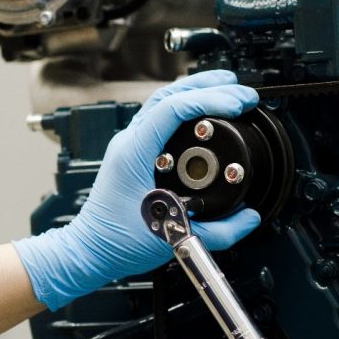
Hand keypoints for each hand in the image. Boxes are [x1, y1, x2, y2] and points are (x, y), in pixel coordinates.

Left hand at [14, 70, 261, 310]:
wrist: (89, 251)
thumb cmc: (115, 243)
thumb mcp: (173, 238)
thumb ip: (218, 232)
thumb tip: (249, 217)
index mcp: (134, 153)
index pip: (172, 109)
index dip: (209, 100)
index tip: (236, 105)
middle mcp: (130, 143)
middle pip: (168, 95)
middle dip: (208, 86)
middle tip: (240, 89)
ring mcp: (131, 145)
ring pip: (164, 102)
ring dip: (198, 93)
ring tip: (228, 90)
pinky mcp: (136, 154)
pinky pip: (163, 119)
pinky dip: (188, 109)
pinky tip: (207, 114)